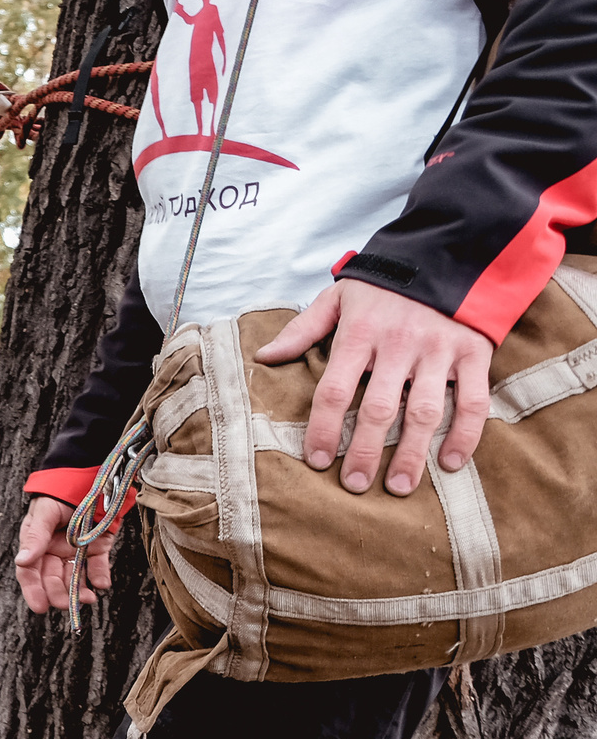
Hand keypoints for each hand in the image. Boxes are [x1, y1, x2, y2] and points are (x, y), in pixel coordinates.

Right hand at [14, 495, 113, 615]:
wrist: (91, 475)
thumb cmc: (61, 490)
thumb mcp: (44, 512)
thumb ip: (35, 536)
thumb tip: (22, 560)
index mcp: (37, 543)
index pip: (30, 571)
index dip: (34, 590)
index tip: (40, 607)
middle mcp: (55, 550)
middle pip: (53, 579)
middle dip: (59, 594)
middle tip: (67, 605)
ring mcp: (76, 549)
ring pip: (75, 577)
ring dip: (79, 591)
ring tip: (88, 599)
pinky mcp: (98, 546)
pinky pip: (97, 566)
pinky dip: (100, 577)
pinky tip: (101, 584)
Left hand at [256, 280, 492, 494]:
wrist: (448, 251)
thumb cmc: (386, 284)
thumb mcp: (339, 297)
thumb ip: (304, 329)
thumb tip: (265, 356)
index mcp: (360, 333)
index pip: (335, 390)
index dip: (324, 429)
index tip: (317, 460)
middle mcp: (399, 345)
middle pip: (379, 408)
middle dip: (364, 451)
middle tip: (353, 484)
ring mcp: (439, 350)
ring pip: (425, 411)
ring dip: (411, 454)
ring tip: (397, 487)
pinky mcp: (474, 353)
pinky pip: (472, 401)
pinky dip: (464, 435)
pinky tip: (449, 463)